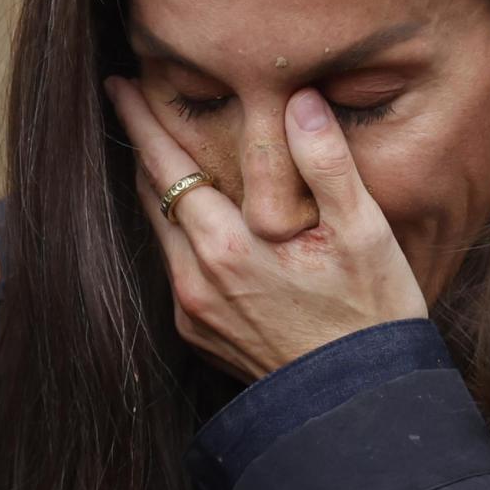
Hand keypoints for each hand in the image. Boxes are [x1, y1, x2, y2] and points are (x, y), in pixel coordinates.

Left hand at [105, 78, 427, 380]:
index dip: (141, 122)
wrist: (358, 404)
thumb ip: (327, 162)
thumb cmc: (370, 315)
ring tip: (161, 150)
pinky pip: (174, 267)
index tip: (119, 85)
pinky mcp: (197, 332)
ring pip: (160, 232)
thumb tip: (301, 100)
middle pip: (152, 195)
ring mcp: (191, 311)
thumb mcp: (364, 232)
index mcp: (227, 247)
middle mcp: (194, 279)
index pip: (167, 166)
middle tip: (133, 102)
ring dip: (158, 189)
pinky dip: (178, 233)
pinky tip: (195, 216)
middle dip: (142, 146)